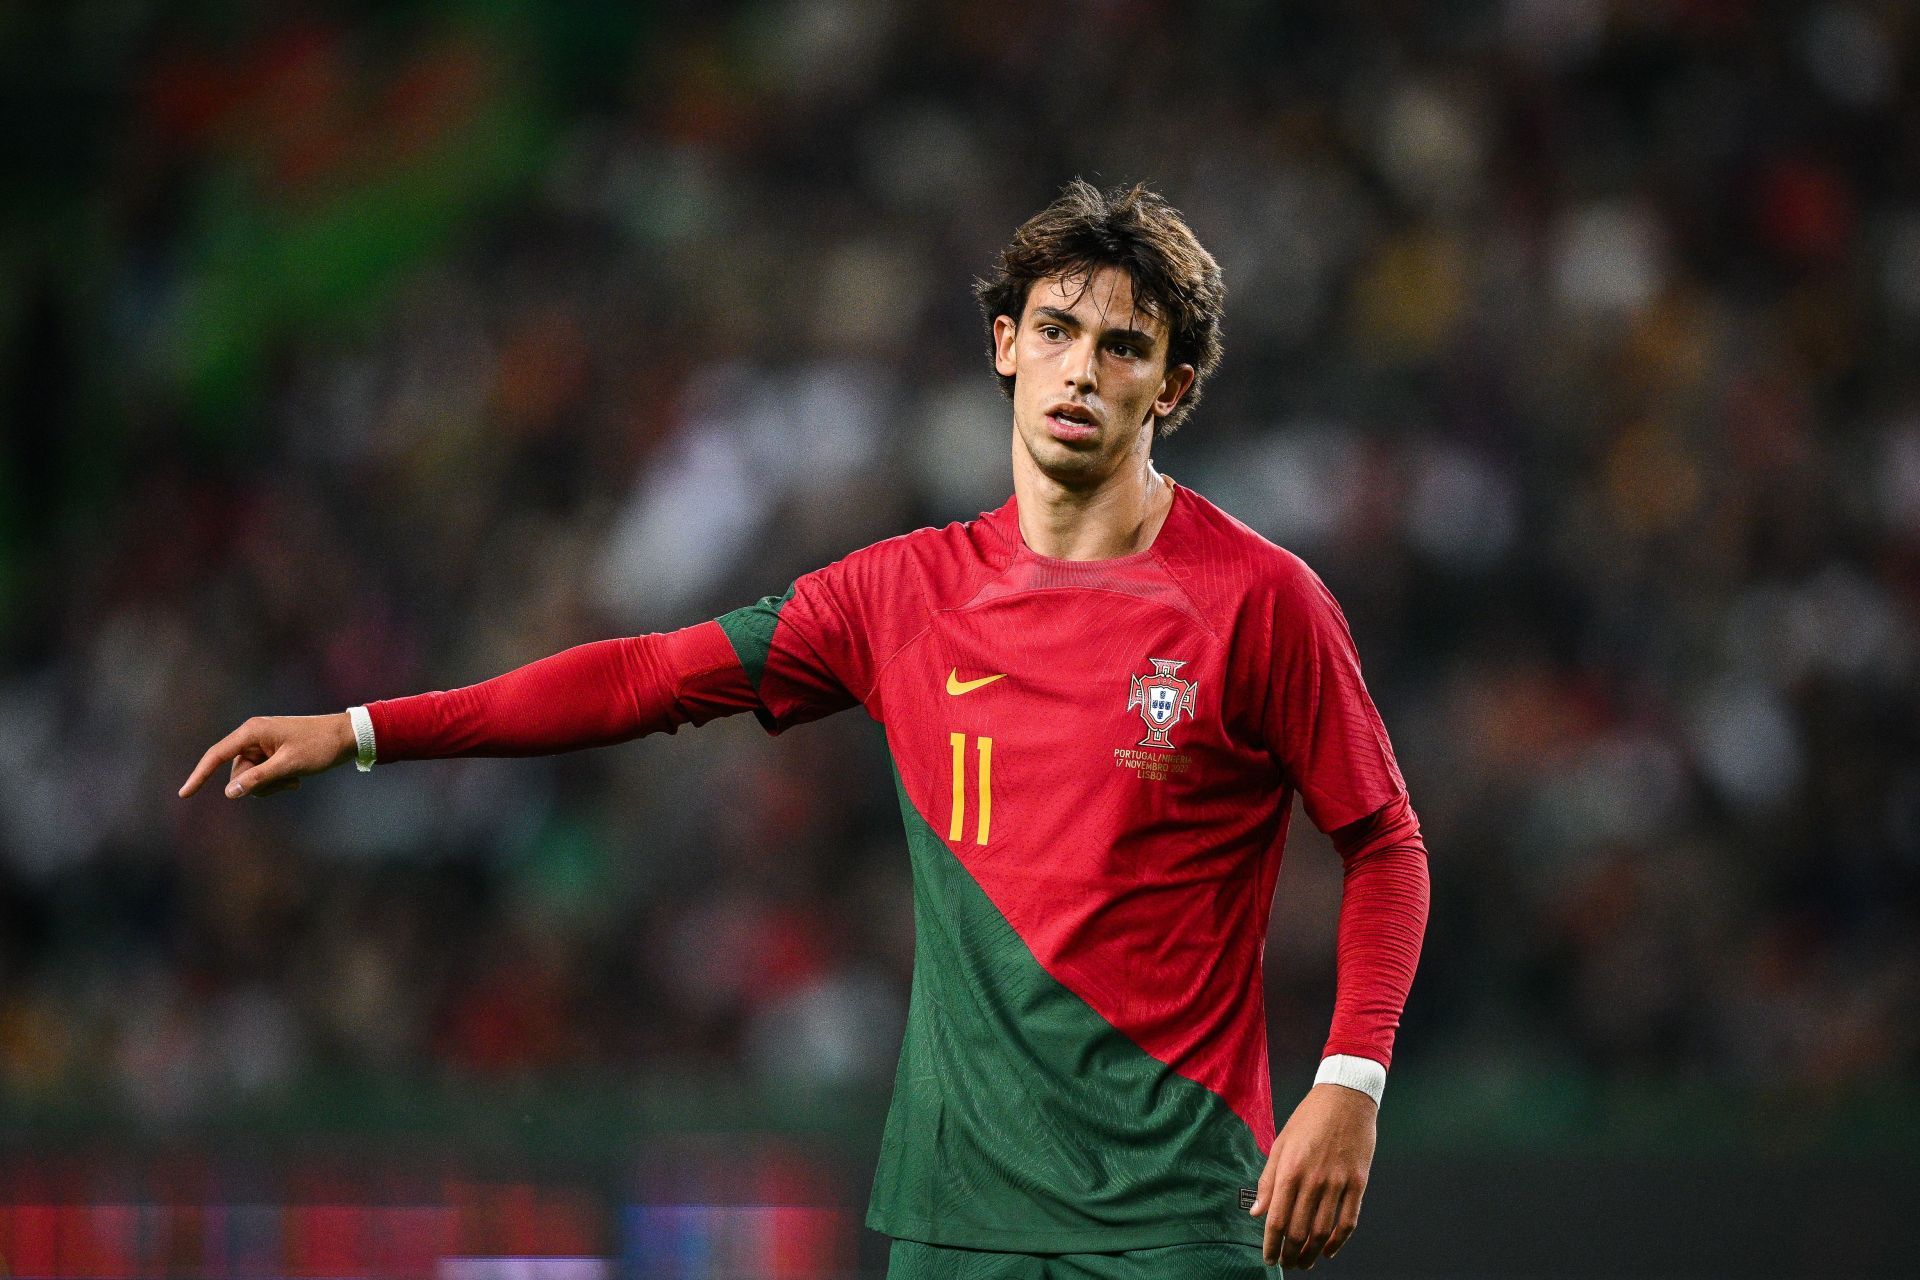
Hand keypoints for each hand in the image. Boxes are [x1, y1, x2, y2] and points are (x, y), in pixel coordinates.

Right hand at [178, 713, 358, 798]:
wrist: (347, 736)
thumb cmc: (320, 746)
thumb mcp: (289, 766)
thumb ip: (259, 779)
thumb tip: (230, 792)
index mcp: (252, 732)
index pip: (216, 755)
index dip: (199, 775)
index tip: (184, 795)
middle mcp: (253, 737)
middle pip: (237, 773)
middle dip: (258, 785)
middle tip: (287, 781)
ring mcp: (262, 745)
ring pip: (251, 778)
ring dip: (271, 785)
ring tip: (294, 779)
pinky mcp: (271, 754)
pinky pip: (262, 776)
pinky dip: (277, 782)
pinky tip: (296, 778)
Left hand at [1249, 1082, 1376, 1268]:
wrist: (1345, 1097)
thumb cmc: (1309, 1118)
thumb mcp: (1281, 1143)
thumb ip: (1268, 1180)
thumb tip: (1257, 1213)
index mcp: (1290, 1170)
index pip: (1277, 1219)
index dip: (1271, 1245)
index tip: (1269, 1258)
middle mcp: (1313, 1180)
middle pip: (1299, 1230)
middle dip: (1291, 1254)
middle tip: (1287, 1263)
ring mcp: (1338, 1182)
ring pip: (1323, 1231)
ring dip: (1311, 1253)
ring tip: (1305, 1263)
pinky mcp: (1358, 1182)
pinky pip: (1348, 1221)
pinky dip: (1338, 1241)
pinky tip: (1328, 1250)